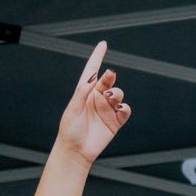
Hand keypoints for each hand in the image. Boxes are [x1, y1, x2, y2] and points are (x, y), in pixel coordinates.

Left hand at [56, 40, 131, 164]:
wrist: (76, 152)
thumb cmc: (70, 130)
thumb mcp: (73, 109)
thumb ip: (82, 92)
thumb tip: (92, 77)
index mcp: (85, 92)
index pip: (92, 71)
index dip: (97, 57)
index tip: (103, 44)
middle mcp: (97, 98)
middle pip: (108, 81)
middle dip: (110, 77)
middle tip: (110, 75)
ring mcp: (107, 109)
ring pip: (119, 93)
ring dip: (117, 93)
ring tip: (112, 98)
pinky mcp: (116, 121)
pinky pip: (125, 109)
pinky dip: (125, 107)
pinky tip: (120, 108)